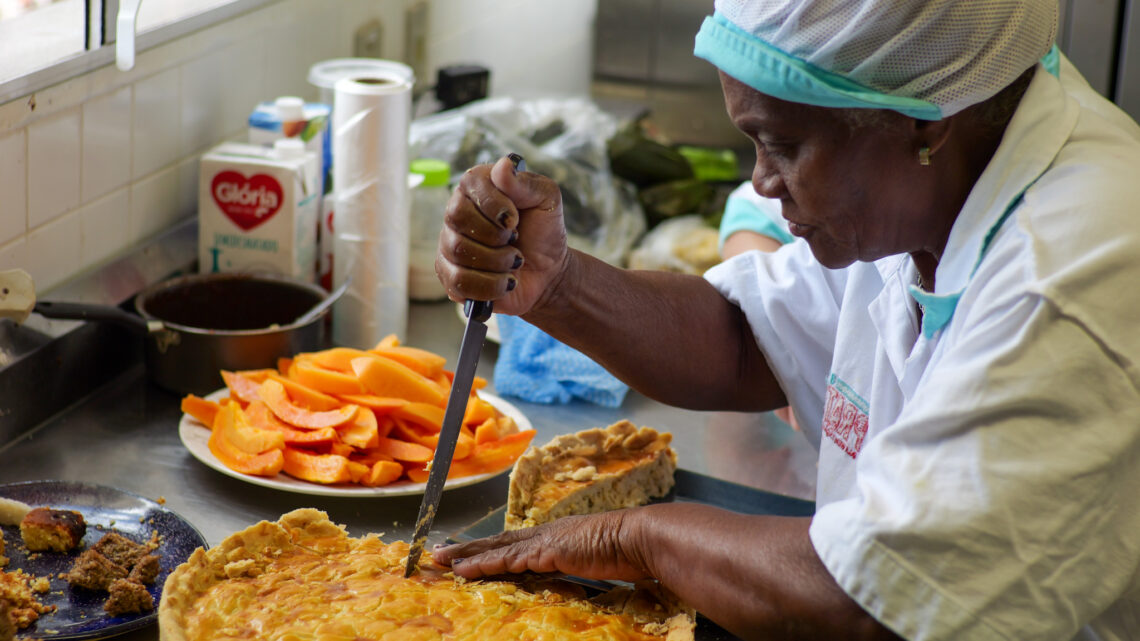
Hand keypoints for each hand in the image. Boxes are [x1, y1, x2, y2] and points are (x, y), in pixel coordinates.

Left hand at [432, 511, 650, 582]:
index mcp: (556, 536)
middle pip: (498, 541)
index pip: (516, 542)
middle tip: (438, 551)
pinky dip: (483, 565)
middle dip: (468, 547)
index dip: (491, 547)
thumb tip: (579, 573)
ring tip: (439, 560)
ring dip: (466, 555)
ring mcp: (543, 542)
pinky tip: (463, 570)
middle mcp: (545, 534)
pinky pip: (507, 561)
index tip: (470, 551)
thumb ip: (581, 563)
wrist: (637, 539)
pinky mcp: (544, 552)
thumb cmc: (626, 550)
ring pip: (495, 549)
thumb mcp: (597, 558)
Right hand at [435, 155, 569, 315]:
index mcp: (477, 187)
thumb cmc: (544, 232)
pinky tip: (505, 281)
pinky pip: (458, 281)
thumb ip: (526, 183)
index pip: (470, 186)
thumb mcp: (547, 201)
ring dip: (497, 261)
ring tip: (514, 261)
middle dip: (495, 235)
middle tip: (515, 239)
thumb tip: (503, 165)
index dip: (495, 205)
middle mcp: (457, 213)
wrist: (547, 273)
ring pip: (459, 251)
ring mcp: (449, 245)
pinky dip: (490, 285)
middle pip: (456, 218)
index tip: (516, 219)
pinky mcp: (450, 277)